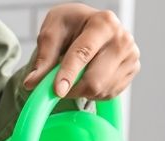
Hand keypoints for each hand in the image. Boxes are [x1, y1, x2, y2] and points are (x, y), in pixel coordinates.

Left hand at [23, 3, 139, 99]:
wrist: (89, 26)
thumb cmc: (71, 26)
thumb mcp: (52, 31)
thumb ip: (44, 56)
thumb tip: (32, 82)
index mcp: (103, 22)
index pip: (83, 53)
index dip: (68, 74)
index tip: (57, 91)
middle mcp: (123, 38)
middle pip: (94, 80)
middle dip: (72, 88)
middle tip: (59, 84)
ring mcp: (131, 56)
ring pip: (101, 90)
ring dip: (81, 91)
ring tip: (76, 75)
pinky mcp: (132, 70)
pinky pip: (108, 94)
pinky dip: (93, 92)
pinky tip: (89, 76)